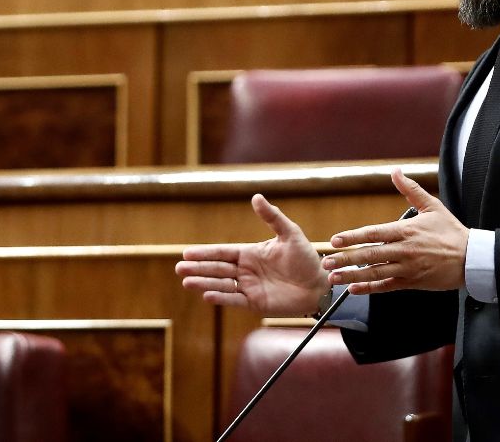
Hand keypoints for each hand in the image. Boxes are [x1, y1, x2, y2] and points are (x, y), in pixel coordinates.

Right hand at [176, 194, 327, 315]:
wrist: (320, 284)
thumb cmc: (306, 258)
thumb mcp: (290, 234)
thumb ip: (272, 217)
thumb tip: (256, 197)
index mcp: (250, 253)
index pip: (222, 252)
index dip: (205, 253)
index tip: (187, 252)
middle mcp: (246, 271)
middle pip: (217, 269)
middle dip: (198, 269)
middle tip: (179, 268)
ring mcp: (249, 287)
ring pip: (221, 285)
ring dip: (204, 283)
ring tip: (187, 282)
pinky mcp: (255, 303)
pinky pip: (235, 300)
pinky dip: (221, 297)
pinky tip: (207, 295)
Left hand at [322, 169, 468, 294]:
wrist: (471, 259)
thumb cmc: (451, 232)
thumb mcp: (432, 206)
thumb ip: (411, 190)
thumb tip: (396, 171)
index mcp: (405, 231)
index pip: (373, 233)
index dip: (352, 237)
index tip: (335, 240)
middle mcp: (404, 251)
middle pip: (369, 255)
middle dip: (345, 259)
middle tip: (327, 262)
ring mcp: (407, 268)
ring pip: (374, 273)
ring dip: (352, 276)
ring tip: (334, 278)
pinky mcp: (412, 282)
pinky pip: (387, 286)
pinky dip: (370, 289)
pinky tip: (354, 289)